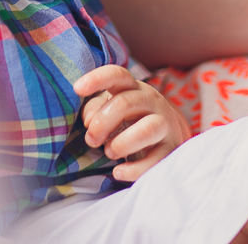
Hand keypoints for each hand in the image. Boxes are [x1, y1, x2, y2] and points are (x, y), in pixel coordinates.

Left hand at [73, 64, 190, 181]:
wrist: (167, 136)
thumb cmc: (130, 119)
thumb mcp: (111, 109)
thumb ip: (95, 109)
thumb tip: (88, 120)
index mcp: (133, 88)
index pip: (117, 75)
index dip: (96, 79)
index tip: (76, 88)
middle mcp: (152, 102)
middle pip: (126, 103)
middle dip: (102, 123)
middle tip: (91, 140)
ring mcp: (165, 125)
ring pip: (146, 129)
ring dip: (121, 143)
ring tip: (109, 152)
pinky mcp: (170, 150)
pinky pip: (155, 161)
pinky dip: (133, 169)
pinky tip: (118, 172)